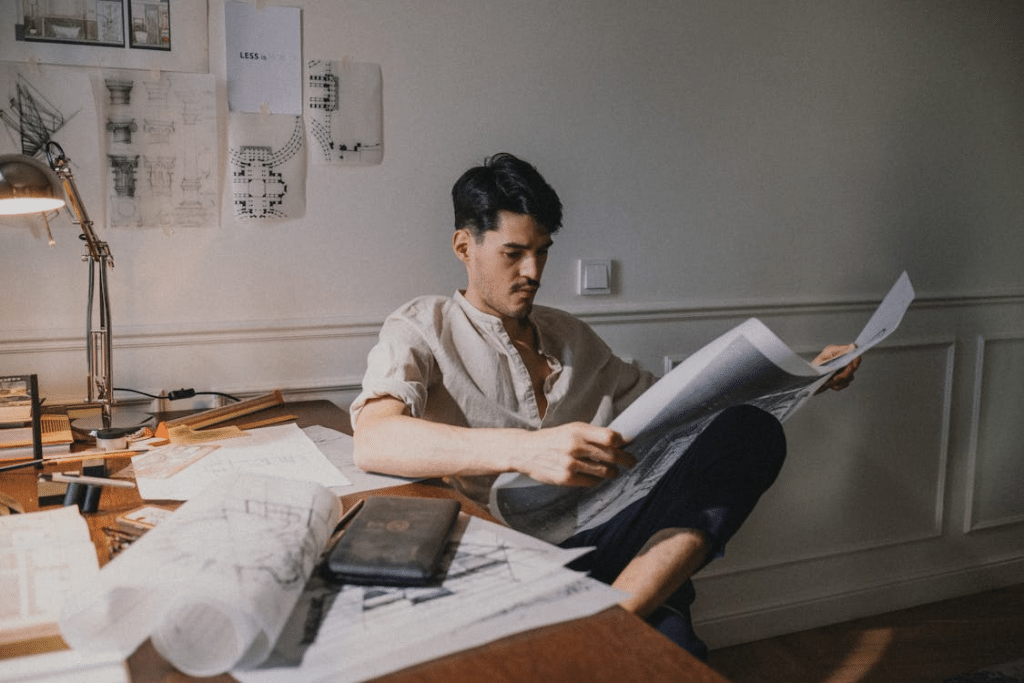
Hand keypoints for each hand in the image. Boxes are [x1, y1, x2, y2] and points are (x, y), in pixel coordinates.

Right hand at [516, 422, 635, 486]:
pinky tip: (596, 476)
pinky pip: (592, 482)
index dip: (622, 442)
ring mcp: (570, 463)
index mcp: (578, 430)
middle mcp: (575, 446)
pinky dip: (597, 480)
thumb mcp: (571, 429)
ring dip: (613, 472)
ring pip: (604, 471)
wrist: (525, 450)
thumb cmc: (552, 439)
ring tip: (613, 471)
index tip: (626, 445)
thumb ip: (592, 434)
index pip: (610, 437)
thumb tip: (619, 441)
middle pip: (611, 455)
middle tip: (632, 462)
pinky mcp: (566, 478)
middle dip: (626, 460)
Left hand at [812, 343, 860, 393]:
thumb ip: (840, 352)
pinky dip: (836, 385)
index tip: (853, 365)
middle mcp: (843, 361)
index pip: (855, 355)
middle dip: (845, 374)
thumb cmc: (815, 364)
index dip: (856, 360)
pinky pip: (843, 384)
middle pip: (853, 368)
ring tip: (829, 381)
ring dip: (839, 381)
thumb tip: (854, 346)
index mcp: (840, 353)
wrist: (807, 378)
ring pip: (850, 378)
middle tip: (835, 377)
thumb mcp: (826, 355)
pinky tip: (829, 384)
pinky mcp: (840, 380)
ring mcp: (842, 371)